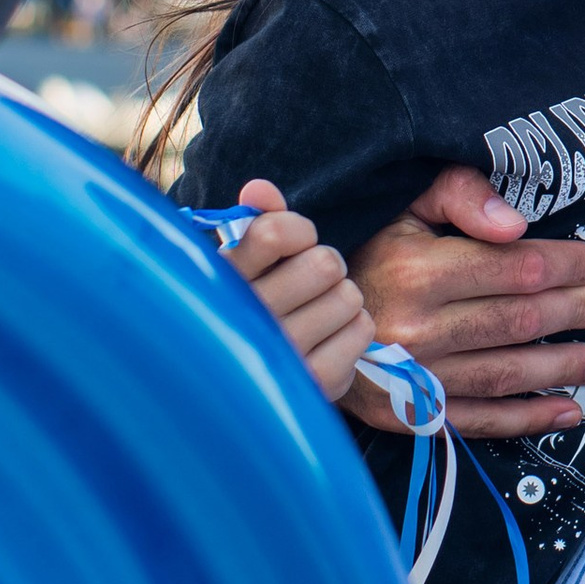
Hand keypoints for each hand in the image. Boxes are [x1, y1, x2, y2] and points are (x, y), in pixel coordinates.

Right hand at [223, 179, 373, 402]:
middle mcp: (246, 322)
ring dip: (341, 299)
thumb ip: (254, 222)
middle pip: (324, 264)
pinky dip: (352, 330)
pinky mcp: (313, 385)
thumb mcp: (239, 267)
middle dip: (325, 266)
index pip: (274, 233)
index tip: (294, 244)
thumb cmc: (243, 313)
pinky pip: (362, 330)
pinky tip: (327, 340)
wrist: (231, 395)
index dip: (298, 230)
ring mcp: (280, 357)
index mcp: (222, 285)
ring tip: (316, 313)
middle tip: (309, 283)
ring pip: (349, 295)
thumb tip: (259, 188)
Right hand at [344, 165, 584, 439]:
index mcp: (418, 271)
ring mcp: (414, 377)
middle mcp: (417, 328)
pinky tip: (566, 411)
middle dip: (576, 312)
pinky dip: (528, 419)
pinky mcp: (410, 414)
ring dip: (563, 368)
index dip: (568, 265)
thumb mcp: (407, 208)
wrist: (305, 320)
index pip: (516, 268)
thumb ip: (463, 197)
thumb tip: (516, 223)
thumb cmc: (368, 256)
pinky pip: (481, 420)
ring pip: (507, 374)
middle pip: (519, 321)